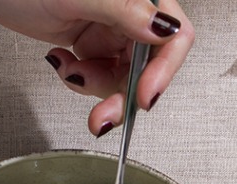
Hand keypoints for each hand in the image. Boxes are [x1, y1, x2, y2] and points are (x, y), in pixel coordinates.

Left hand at [0, 0, 193, 134]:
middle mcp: (128, 11)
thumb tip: (163, 29)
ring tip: (71, 75)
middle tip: (105, 119)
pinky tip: (62, 62)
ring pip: (123, 78)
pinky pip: (99, 77)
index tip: (145, 96)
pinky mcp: (91, 43)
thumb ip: (123, 11)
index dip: (164, 70)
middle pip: (148, 67)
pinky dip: (80, 80)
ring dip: (97, 88)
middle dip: (124, 95)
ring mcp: (109, 28)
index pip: (174, 34)